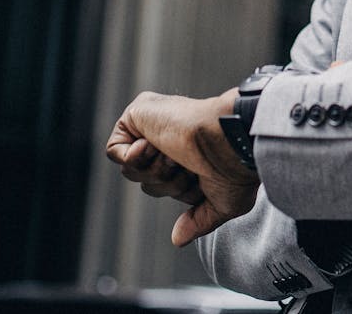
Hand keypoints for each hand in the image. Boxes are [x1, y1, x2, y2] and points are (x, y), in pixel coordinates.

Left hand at [106, 89, 259, 246]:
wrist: (232, 141)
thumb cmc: (237, 166)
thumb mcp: (224, 203)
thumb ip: (199, 220)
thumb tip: (177, 239)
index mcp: (193, 153)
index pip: (165, 184)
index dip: (180, 192)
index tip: (201, 180)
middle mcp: (174, 136)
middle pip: (145, 179)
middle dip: (166, 184)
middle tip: (189, 166)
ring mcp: (156, 123)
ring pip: (130, 169)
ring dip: (154, 171)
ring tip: (176, 154)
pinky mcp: (139, 112)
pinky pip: (114, 151)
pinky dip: (133, 158)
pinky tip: (155, 145)